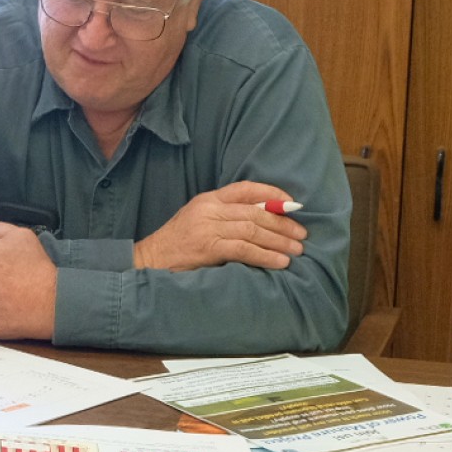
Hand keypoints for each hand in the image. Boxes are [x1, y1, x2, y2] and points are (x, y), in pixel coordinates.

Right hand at [132, 180, 305, 271]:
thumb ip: (225, 217)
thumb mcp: (199, 221)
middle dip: (283, 223)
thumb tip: (263, 222)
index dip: (273, 194)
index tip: (293, 204)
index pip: (246, 189)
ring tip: (296, 250)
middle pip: (255, 212)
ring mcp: (207, 227)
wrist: (149, 260)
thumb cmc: (176, 245)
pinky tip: (280, 262)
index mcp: (208, 199)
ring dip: (279, 241)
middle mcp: (209, 209)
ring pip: (253, 229)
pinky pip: (244, 249)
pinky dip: (265, 256)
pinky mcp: (207, 247)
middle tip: (302, 234)